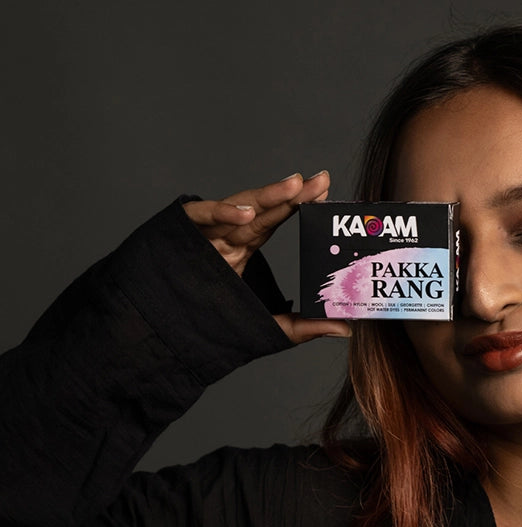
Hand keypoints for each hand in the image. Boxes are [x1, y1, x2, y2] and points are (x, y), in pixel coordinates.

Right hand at [181, 171, 349, 343]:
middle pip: (261, 209)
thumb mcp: (264, 326)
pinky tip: (246, 214)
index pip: (274, 219)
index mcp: (240, 248)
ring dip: (265, 197)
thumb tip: (347, 329)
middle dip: (291, 193)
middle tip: (322, 180)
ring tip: (295, 186)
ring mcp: (202, 235)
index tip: (325, 191)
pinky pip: (199, 218)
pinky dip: (220, 213)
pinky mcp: (179, 237)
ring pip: (236, 208)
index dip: (298, 204)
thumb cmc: (204, 323)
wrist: (157, 333)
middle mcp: (222, 236)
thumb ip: (303, 326)